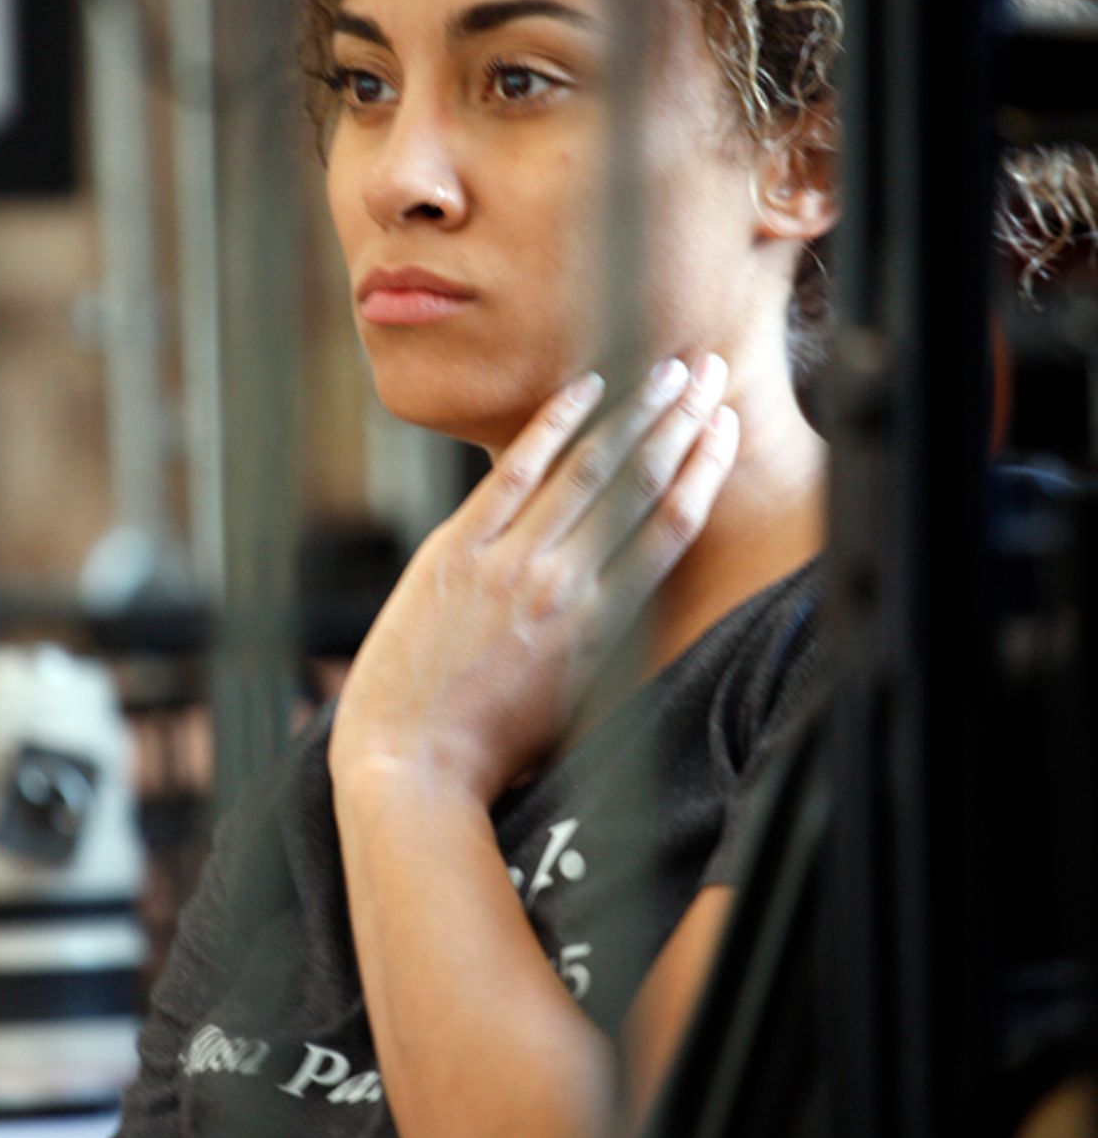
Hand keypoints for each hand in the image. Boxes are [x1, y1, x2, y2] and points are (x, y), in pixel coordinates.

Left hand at [329, 355, 737, 805]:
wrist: (412, 766)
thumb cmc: (492, 749)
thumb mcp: (576, 699)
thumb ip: (607, 637)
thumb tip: (631, 586)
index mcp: (604, 625)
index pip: (671, 526)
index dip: (705, 468)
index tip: (726, 428)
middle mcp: (565, 584)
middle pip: (641, 483)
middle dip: (682, 421)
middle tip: (710, 373)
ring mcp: (509, 561)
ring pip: (589, 468)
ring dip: (634, 412)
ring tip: (665, 370)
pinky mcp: (455, 550)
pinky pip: (514, 470)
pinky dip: (554, 424)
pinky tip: (586, 388)